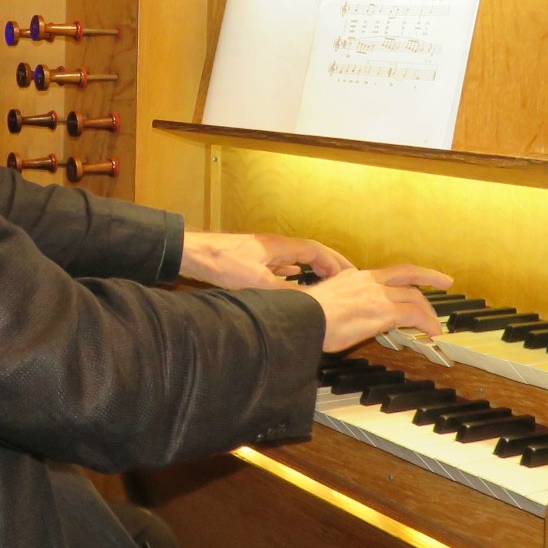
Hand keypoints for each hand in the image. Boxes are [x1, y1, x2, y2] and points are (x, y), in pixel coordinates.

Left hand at [179, 231, 355, 289]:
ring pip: (295, 255)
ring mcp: (263, 249)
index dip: (335, 262)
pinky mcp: (252, 256)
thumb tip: (308, 303)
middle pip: (309, 250)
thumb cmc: (223, 264)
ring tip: (326, 278)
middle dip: (329, 262)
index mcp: (280, 247)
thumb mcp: (257, 283)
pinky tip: (293, 275)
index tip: (350, 274)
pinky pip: (281, 260)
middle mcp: (274, 245)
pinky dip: (293, 267)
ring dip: (312, 265)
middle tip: (345, 274)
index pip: (316, 251)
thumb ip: (284, 291)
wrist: (196, 254)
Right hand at [304, 264, 453, 353]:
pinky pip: (414, 315)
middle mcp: (367, 281)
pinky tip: (432, 332)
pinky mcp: (383, 311)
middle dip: (429, 278)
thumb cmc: (303, 316)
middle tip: (443, 282)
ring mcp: (376, 295)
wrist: (301, 319)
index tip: (415, 277)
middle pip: (407, 277)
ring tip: (436, 323)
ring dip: (429, 310)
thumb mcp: (321, 303)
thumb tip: (337, 316)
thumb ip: (337, 304)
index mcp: (352, 278)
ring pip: (414, 296)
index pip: (386, 273)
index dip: (405, 274)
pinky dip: (427, 322)